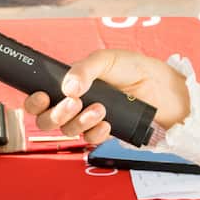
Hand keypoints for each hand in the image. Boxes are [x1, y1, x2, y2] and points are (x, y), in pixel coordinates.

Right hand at [22, 50, 190, 144]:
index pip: (40, 96)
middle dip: (56, 114)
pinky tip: (107, 123)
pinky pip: (88, 140)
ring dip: (80, 122)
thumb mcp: (107, 59)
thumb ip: (84, 69)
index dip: (34, 101)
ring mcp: (87, 118)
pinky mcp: (103, 132)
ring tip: (100, 109)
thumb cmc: (135, 69)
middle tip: (74, 103)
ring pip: (67, 131)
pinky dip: (95, 133)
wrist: (164, 90)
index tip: (43, 97)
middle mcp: (74, 102)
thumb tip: (67, 86)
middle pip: (47, 119)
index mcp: (69, 82)